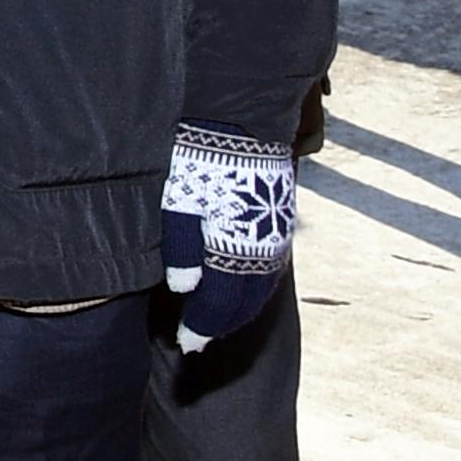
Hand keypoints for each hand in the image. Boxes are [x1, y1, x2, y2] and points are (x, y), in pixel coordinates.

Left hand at [162, 122, 295, 353]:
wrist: (242, 118)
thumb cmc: (200, 158)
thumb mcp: (179, 200)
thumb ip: (180, 247)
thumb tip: (184, 289)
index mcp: (234, 248)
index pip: (219, 303)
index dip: (202, 326)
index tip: (185, 342)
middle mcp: (262, 249)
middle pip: (244, 301)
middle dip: (220, 323)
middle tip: (197, 339)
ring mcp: (276, 235)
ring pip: (261, 285)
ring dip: (240, 307)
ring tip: (218, 318)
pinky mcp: (282, 220)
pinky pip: (270, 266)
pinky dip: (255, 285)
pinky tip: (241, 284)